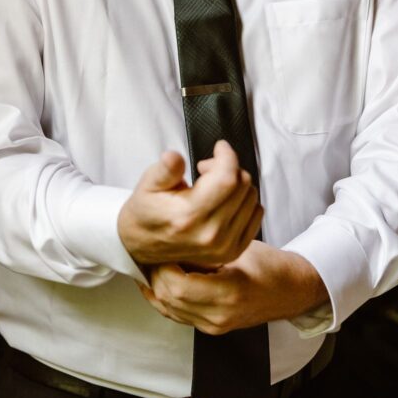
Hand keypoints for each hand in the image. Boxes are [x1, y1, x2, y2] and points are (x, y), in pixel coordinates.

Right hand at [117, 140, 262, 267]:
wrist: (141, 246)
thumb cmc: (146, 212)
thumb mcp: (147, 184)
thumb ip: (165, 169)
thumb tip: (174, 157)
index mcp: (189, 217)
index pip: (227, 178)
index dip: (227, 155)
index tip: (219, 147)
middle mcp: (210, 235)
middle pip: (242, 185)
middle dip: (229, 167)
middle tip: (206, 168)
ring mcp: (224, 246)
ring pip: (252, 198)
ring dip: (237, 183)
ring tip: (213, 185)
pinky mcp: (233, 251)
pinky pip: (256, 214)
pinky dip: (245, 200)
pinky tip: (224, 200)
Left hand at [139, 240, 329, 334]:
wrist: (290, 291)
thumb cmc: (269, 265)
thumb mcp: (239, 248)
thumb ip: (207, 249)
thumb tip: (174, 240)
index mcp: (229, 293)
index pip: (178, 286)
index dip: (162, 267)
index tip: (161, 247)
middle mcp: (219, 316)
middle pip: (169, 300)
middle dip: (154, 276)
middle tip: (151, 253)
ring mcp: (215, 326)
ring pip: (169, 310)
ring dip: (156, 288)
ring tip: (150, 264)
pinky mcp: (212, 328)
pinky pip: (178, 316)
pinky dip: (164, 299)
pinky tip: (157, 283)